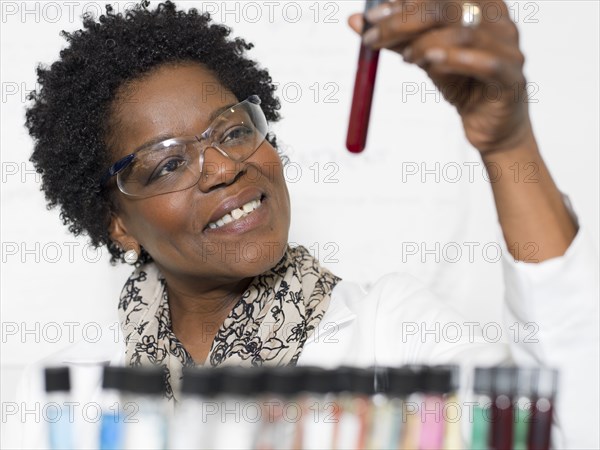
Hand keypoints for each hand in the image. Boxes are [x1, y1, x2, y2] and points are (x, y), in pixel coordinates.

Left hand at [348, 0, 531, 154]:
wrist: (488, 123)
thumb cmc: (460, 82)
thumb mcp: (423, 55)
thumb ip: (395, 37)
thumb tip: (357, 19)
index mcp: (477, 3)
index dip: (402, 2)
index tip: (370, 18)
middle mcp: (496, 18)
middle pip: (445, 7)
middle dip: (403, 22)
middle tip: (374, 40)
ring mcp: (508, 46)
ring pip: (462, 33)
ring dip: (425, 43)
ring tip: (407, 59)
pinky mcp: (511, 77)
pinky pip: (485, 63)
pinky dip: (455, 60)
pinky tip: (432, 63)